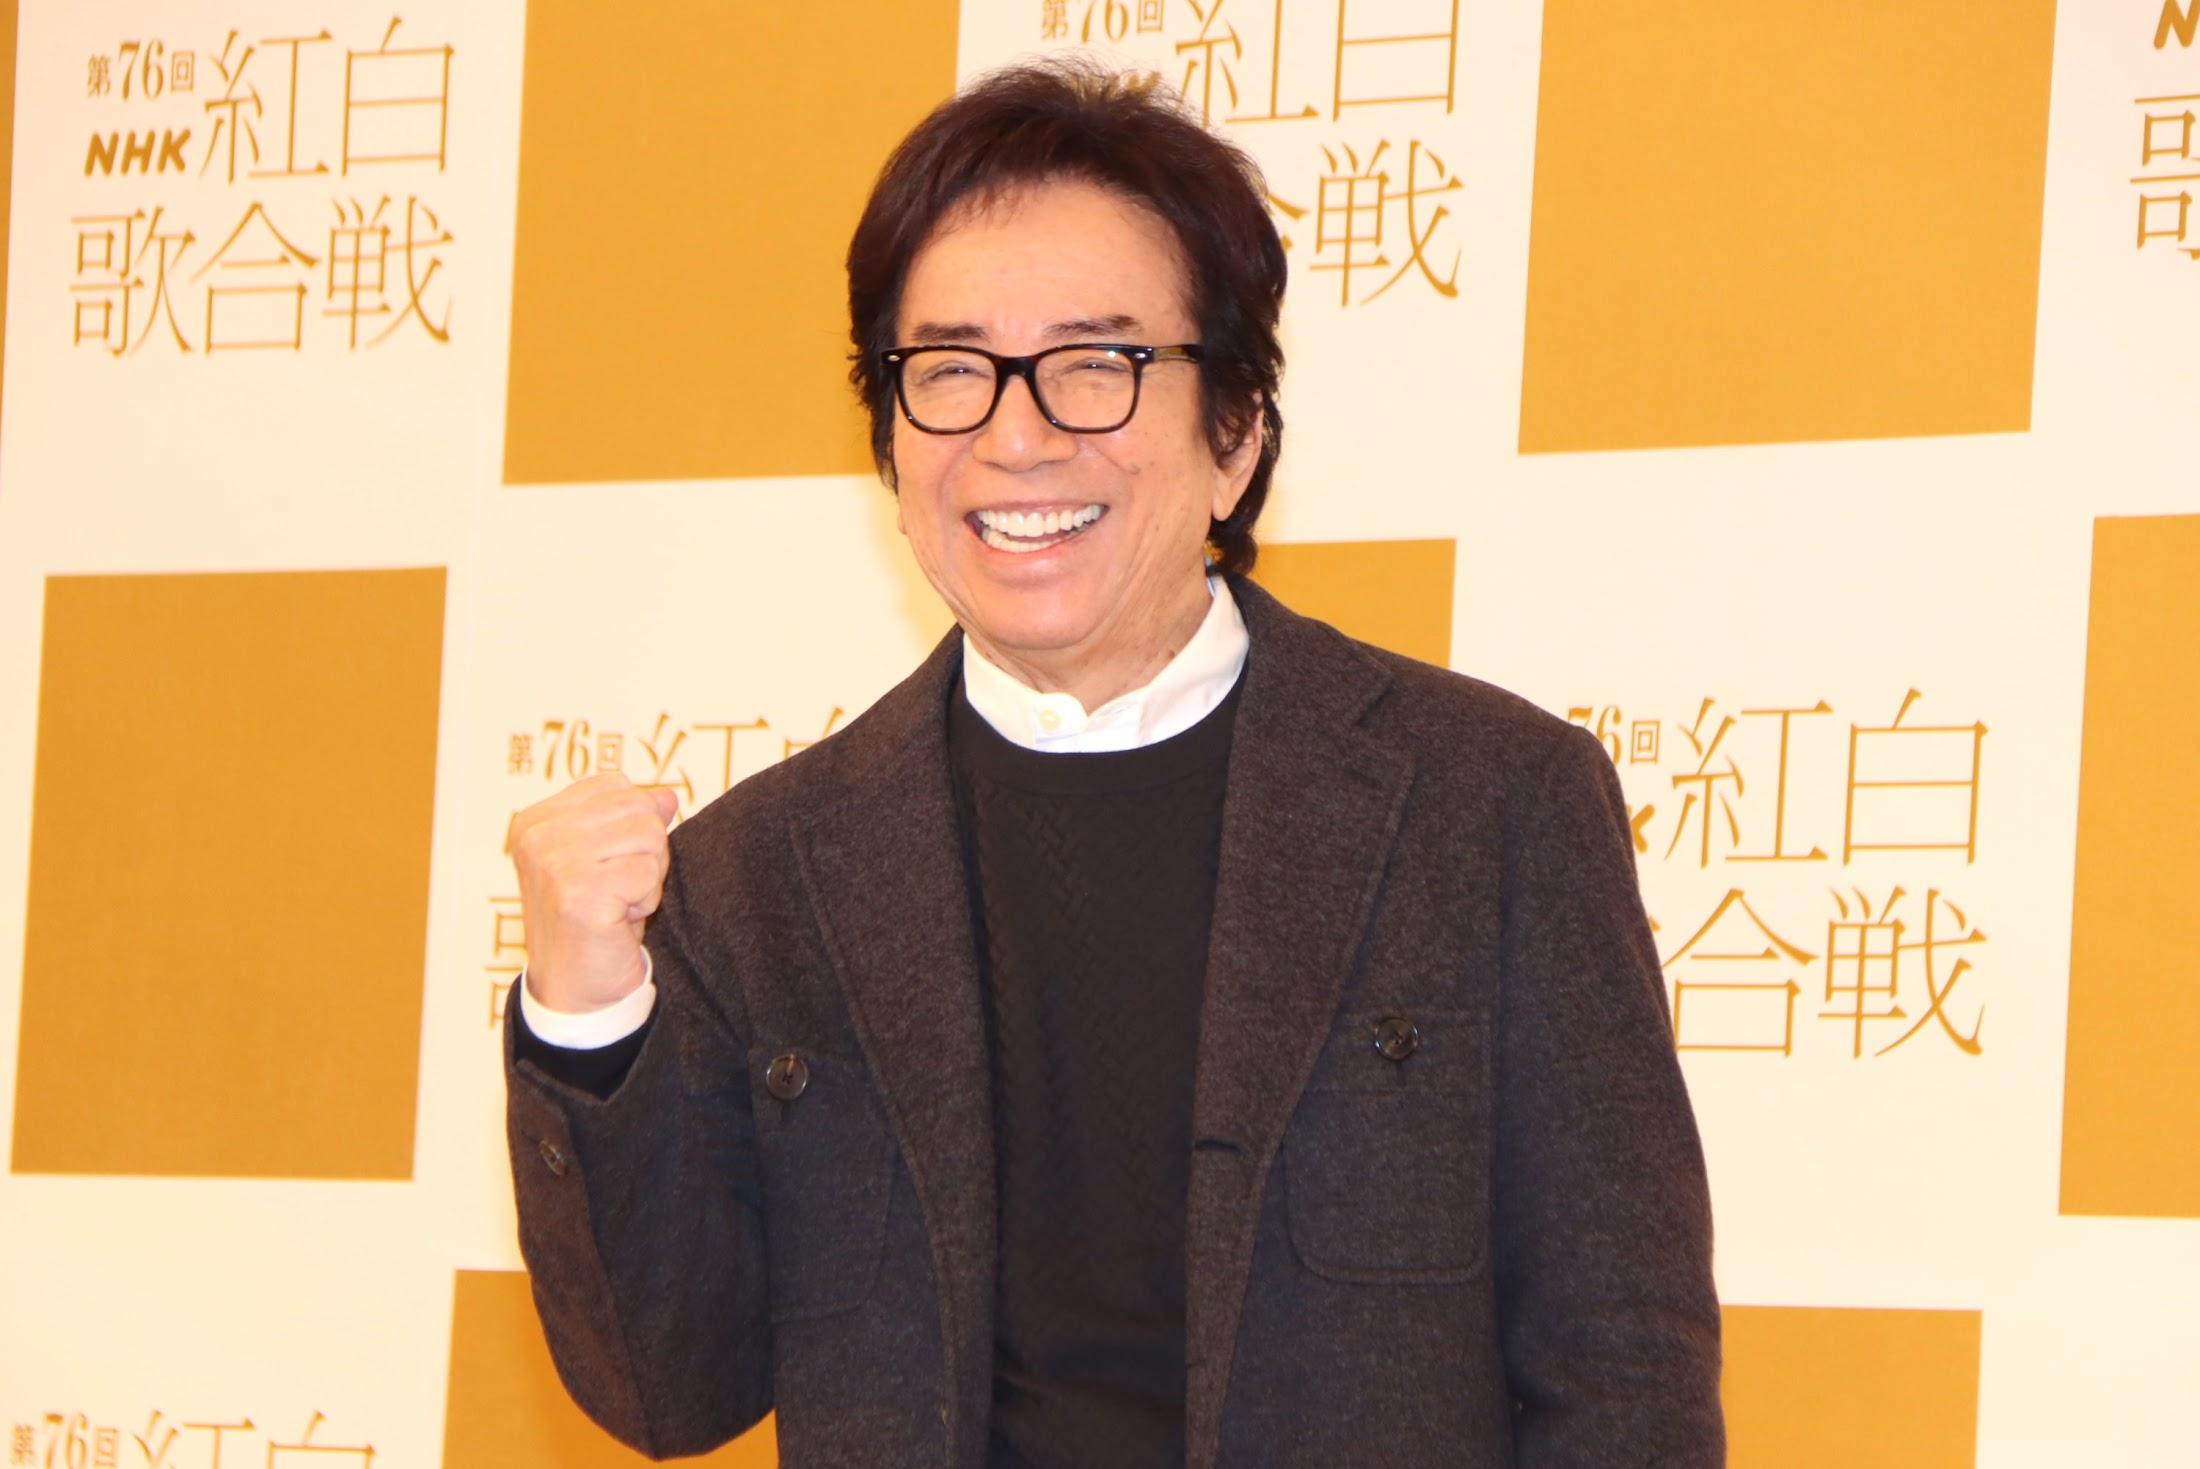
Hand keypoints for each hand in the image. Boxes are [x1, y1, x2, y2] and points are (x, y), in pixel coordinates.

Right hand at [507, 773, 680, 1012]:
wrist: (575, 992)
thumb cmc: (594, 924)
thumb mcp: (609, 860)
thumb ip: (631, 820)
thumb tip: (668, 796)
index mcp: (534, 820)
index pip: (616, 786)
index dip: (632, 825)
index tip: (607, 866)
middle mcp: (537, 836)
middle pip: (638, 808)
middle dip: (646, 852)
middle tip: (618, 890)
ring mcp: (554, 863)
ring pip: (650, 837)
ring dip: (647, 878)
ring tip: (616, 904)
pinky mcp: (579, 893)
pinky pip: (649, 874)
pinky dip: (646, 902)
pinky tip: (618, 921)